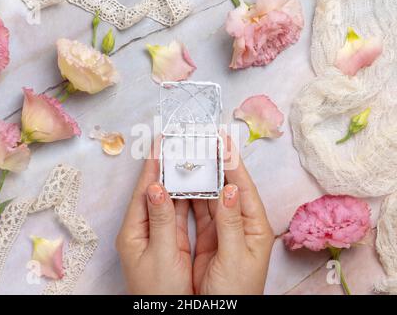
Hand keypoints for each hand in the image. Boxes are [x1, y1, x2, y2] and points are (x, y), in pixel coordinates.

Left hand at [116, 153, 192, 294]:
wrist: (169, 314)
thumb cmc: (158, 292)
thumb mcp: (160, 256)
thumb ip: (161, 220)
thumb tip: (157, 186)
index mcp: (134, 231)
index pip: (143, 190)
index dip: (151, 165)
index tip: (159, 142)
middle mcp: (144, 228)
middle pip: (155, 191)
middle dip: (166, 167)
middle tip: (178, 144)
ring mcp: (159, 234)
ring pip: (169, 200)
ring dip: (178, 180)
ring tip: (188, 158)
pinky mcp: (173, 241)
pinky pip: (181, 213)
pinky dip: (188, 197)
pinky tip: (196, 184)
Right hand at [192, 138, 274, 294]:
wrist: (217, 313)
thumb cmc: (237, 292)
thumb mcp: (235, 258)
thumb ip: (230, 223)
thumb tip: (228, 189)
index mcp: (255, 227)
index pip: (244, 188)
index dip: (234, 163)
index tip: (224, 140)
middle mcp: (240, 223)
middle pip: (227, 187)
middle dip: (216, 165)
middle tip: (203, 143)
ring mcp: (222, 229)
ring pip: (210, 196)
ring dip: (201, 177)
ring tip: (190, 156)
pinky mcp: (206, 237)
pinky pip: (198, 210)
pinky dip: (190, 195)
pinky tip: (183, 181)